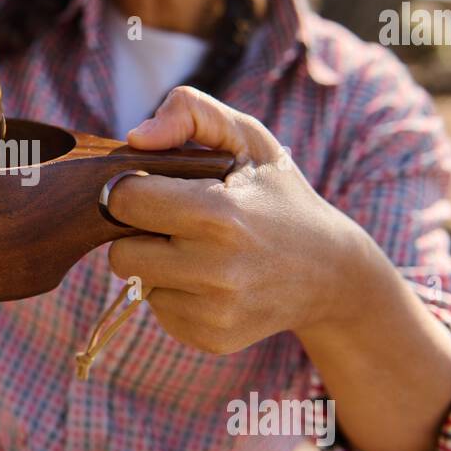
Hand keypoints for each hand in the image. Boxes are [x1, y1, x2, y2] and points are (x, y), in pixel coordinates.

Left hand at [105, 86, 368, 354]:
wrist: (331, 272)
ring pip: (138, 283)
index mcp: (218, 214)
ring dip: (157, 265)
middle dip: (139, 235)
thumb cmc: (278, 195)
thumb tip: (134, 138)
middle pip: (119, 253)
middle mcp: (214, 269)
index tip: (157, 188)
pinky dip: (175, 293)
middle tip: (178, 223)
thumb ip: (190, 112)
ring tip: (201, 250)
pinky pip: (159, 311)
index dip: (134, 190)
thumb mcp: (248, 138)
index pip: (123, 200)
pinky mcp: (211, 338)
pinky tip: (211, 280)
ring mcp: (214, 310)